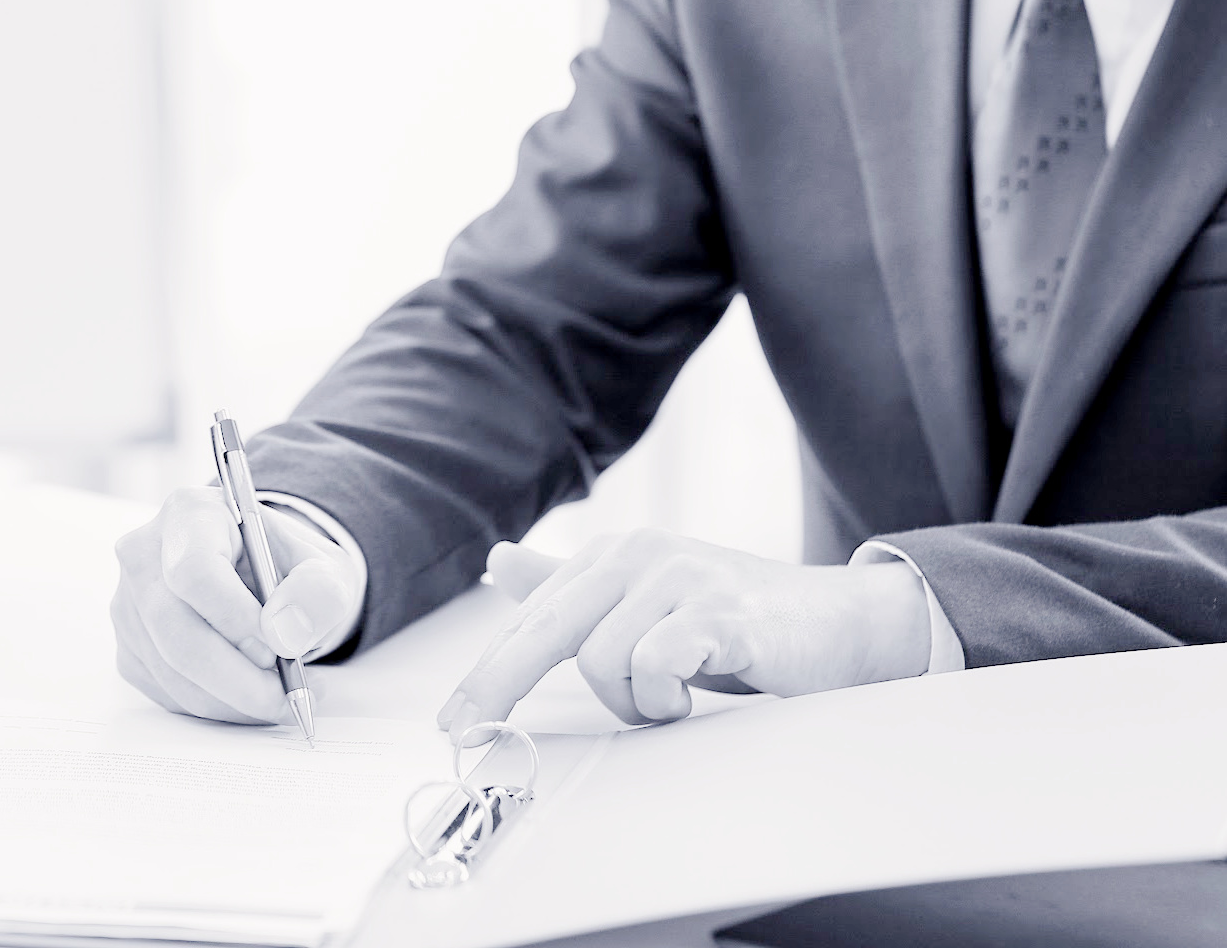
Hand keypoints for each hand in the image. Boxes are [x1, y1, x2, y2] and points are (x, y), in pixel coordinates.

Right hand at [112, 486, 359, 722]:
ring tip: (285, 695)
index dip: (234, 617)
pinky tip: (253, 693)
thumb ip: (318, 592)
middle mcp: (145, 555)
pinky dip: (218, 706)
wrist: (264, 578)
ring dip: (234, 699)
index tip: (278, 648)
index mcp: (191, 514)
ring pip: (172, 671)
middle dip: (237, 677)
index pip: (194, 570)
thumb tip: (285, 633)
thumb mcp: (325, 568)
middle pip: (176, 629)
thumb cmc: (289, 568)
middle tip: (288, 695)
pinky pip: (169, 693)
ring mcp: (129, 605)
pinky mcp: (130, 649)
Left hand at [440, 530, 929, 735]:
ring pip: (601, 661)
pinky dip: (664, 697)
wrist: (838, 625)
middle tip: (466, 736)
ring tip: (672, 699)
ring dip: (632, 703)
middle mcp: (638, 555)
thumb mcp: (642, 604)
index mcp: (611, 556)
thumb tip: (497, 563)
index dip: (486, 675)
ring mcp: (679, 577)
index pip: (531, 620)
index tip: (452, 725)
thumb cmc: (734, 622)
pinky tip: (690, 696)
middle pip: (544, 632)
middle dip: (499, 688)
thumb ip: (569, 588)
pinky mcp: (719, 610)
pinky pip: (654, 664)